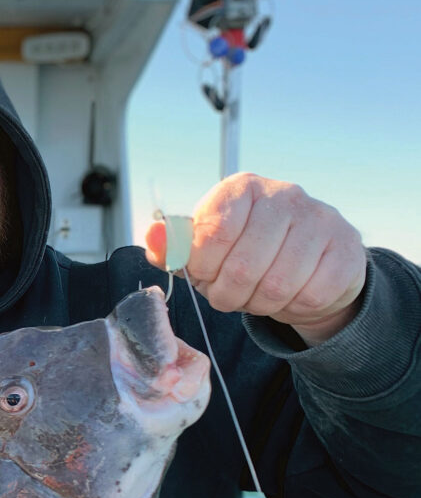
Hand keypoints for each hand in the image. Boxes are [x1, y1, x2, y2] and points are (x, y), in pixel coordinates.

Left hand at [145, 173, 366, 345]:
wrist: (307, 265)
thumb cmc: (244, 254)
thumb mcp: (203, 250)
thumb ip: (175, 247)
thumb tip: (151, 238)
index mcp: (241, 189)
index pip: (214, 233)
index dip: (202, 267)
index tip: (204, 274)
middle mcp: (284, 195)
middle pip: (243, 267)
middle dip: (228, 294)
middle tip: (229, 294)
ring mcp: (321, 219)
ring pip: (277, 286)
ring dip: (258, 304)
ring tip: (256, 294)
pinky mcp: (346, 249)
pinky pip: (309, 296)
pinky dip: (291, 308)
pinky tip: (289, 294)